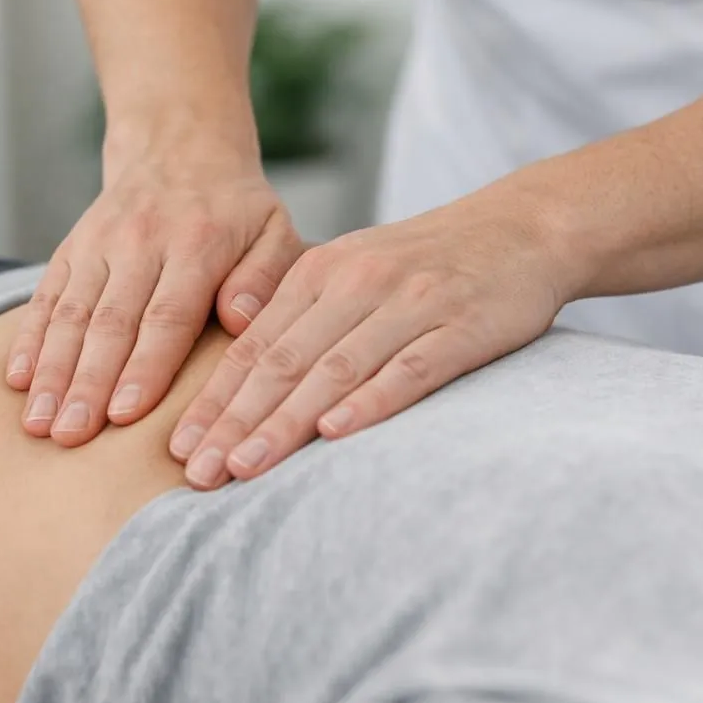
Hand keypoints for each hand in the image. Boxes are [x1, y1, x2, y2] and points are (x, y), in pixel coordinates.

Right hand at [7, 151, 302, 445]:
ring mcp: (98, 244)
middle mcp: (140, 242)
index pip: (167, 314)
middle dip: (88, 384)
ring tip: (39, 424)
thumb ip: (265, 278)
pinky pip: (45, 297)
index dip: (144, 367)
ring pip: (71, 314)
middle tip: (71, 436)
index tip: (125, 415)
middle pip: (110, 323)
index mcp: (197, 244)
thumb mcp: (274, 231)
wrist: (179, 145)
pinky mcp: (71, 248)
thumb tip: (241, 321)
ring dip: (51, 372)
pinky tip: (17, 382)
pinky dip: (29, 340)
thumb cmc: (237, 210)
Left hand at [168, 193, 572, 487]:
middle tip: (196, 473)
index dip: (215, 400)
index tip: (179, 448)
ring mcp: (409, 305)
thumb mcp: (355, 273)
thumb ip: (303, 319)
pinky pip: (409, 369)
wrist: (523, 229)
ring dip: (285, 423)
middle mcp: (357, 285)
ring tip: (245, 468)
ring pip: (334, 370)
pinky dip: (370, 401)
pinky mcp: (461, 326)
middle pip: (283, 363)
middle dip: (234, 423)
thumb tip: (241, 388)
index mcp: (321, 274)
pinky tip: (336, 434)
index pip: (254, 347)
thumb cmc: (427, 265)